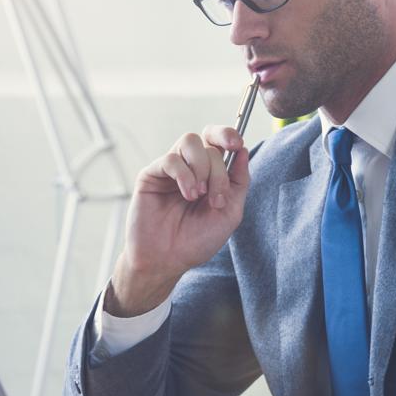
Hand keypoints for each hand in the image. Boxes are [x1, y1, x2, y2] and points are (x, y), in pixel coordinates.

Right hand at [105, 125, 250, 316]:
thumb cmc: (196, 241)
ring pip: (189, 141)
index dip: (228, 134)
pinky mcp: (151, 174)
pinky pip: (170, 159)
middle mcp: (190, 168)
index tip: (237, 145)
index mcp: (210, 174)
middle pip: (208, 142)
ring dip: (201, 168)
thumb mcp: (230, 213)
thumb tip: (244, 151)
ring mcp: (170, 170)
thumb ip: (239, 181)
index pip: (218, 140)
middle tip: (215, 195)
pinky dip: (184, 175)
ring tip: (199, 195)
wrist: (167, 260)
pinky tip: (187, 195)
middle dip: (218, 169)